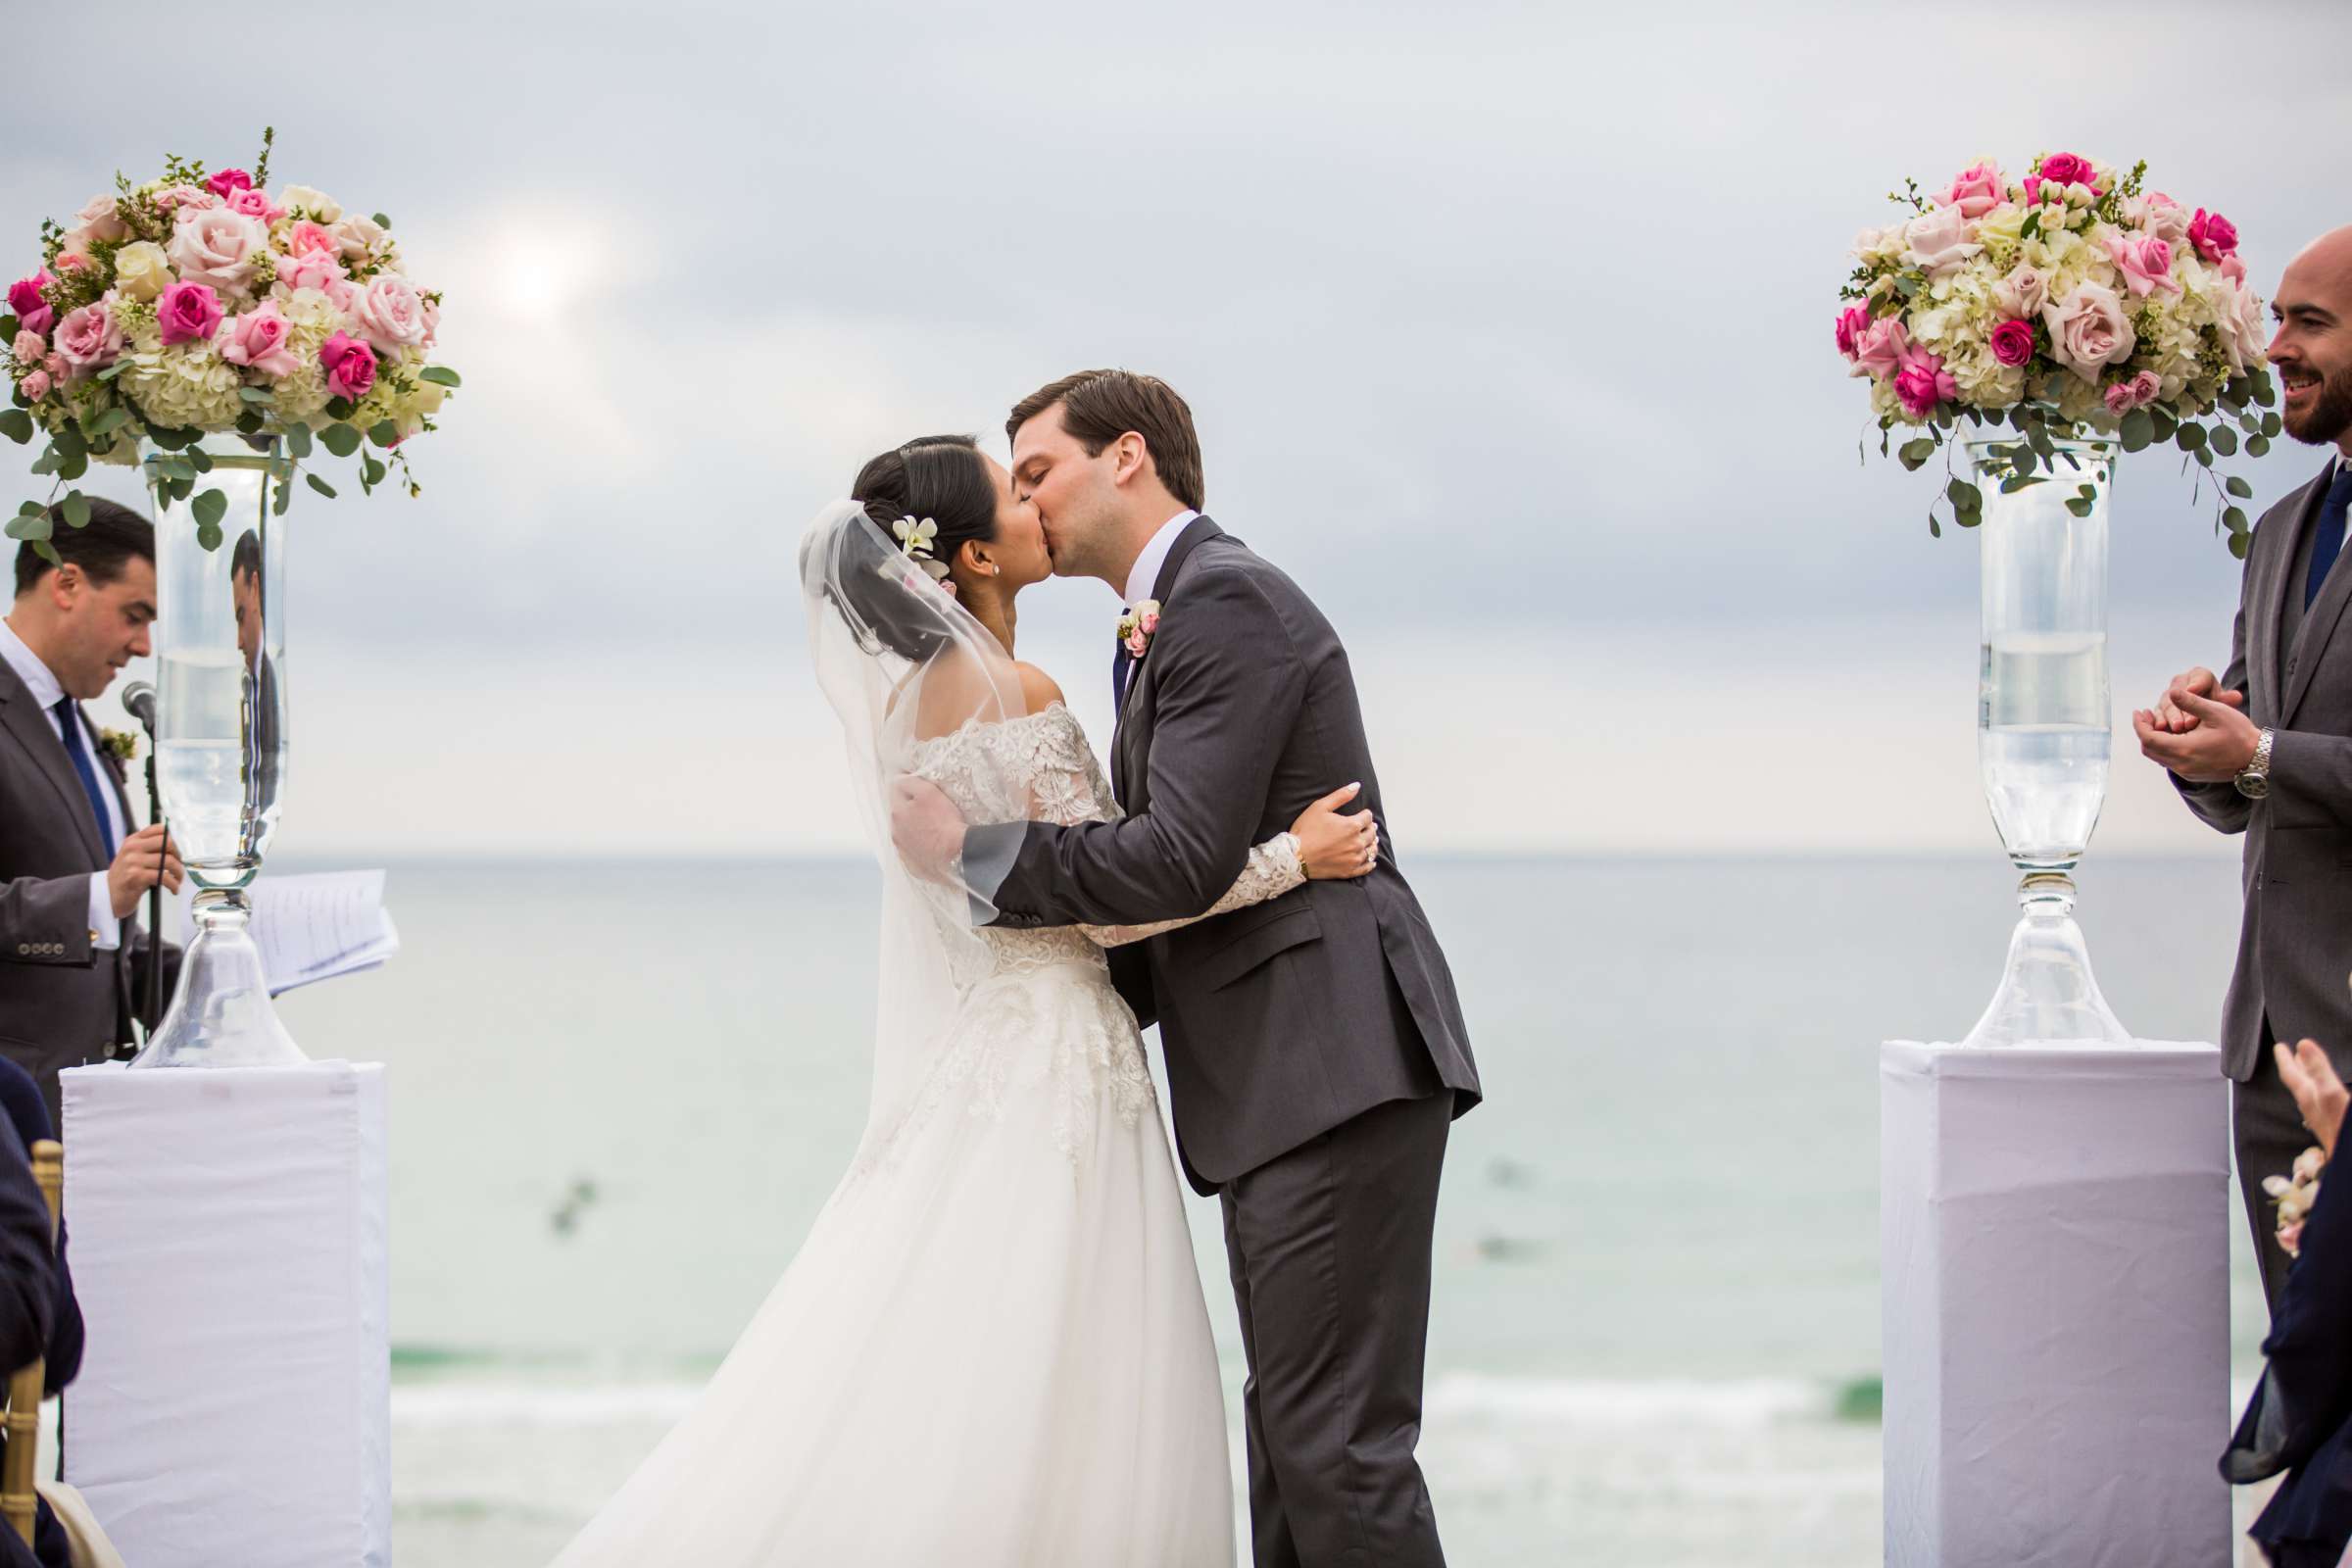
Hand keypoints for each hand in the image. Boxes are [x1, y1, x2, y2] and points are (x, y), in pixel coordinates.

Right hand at [106, 824, 181, 919]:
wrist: (110, 896)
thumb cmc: (127, 877)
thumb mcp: (134, 857)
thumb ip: (150, 849)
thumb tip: (177, 847)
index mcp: (133, 840)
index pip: (158, 829)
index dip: (173, 839)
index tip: (177, 852)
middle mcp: (132, 848)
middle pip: (167, 843)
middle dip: (179, 856)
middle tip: (179, 867)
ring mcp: (133, 861)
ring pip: (168, 861)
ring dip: (179, 872)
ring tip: (178, 880)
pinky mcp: (136, 876)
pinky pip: (164, 877)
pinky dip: (173, 884)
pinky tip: (174, 889)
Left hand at [888, 775, 965, 881]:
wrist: (957, 856)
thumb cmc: (945, 822)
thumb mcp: (929, 793)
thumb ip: (910, 782)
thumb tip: (898, 778)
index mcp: (897, 813)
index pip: (896, 790)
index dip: (909, 786)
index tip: (922, 788)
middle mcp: (895, 832)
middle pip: (900, 814)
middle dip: (910, 809)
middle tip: (931, 810)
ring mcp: (903, 852)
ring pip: (905, 834)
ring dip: (914, 829)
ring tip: (933, 830)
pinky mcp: (913, 867)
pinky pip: (913, 852)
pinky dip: (919, 848)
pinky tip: (933, 846)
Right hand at [1292, 783, 1378, 879]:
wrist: (1295, 857)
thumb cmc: (1305, 830)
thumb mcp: (1320, 807)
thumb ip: (1341, 795)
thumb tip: (1357, 785)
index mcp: (1352, 826)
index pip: (1368, 817)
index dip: (1365, 814)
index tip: (1362, 814)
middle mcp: (1357, 842)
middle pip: (1372, 833)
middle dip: (1370, 828)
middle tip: (1368, 827)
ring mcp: (1354, 858)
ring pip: (1371, 850)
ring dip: (1372, 844)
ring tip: (1371, 841)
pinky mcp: (1349, 871)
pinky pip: (1366, 868)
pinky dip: (1370, 863)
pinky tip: (1371, 861)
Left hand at [2132, 688, 2259, 781]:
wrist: (2258, 759)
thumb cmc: (2239, 734)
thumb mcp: (2216, 712)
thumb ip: (2191, 702)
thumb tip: (2171, 692)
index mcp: (2183, 749)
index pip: (2148, 738)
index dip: (2140, 724)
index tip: (2138, 711)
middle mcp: (2181, 765)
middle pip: (2149, 749)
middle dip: (2144, 731)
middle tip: (2146, 714)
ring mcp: (2187, 772)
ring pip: (2158, 757)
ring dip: (2154, 740)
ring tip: (2158, 722)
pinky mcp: (2193, 775)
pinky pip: (2169, 762)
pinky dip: (2164, 748)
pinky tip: (2173, 734)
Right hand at [2150, 666, 2240, 733]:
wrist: (2211, 728)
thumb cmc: (2221, 715)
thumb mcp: (2224, 708)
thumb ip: (2226, 701)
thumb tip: (2235, 697)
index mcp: (2199, 676)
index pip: (2199, 676)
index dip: (2195, 683)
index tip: (2193, 690)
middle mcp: (2181, 684)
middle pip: (2177, 690)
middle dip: (2182, 706)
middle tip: (2189, 719)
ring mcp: (2168, 698)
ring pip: (2165, 703)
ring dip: (2170, 716)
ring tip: (2178, 727)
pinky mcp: (2159, 711)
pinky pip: (2156, 715)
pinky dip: (2158, 721)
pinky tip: (2161, 728)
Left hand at [2278, 1038, 2347, 1160]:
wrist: (2347, 1161)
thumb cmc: (2341, 1127)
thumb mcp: (2331, 1093)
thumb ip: (2318, 1070)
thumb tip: (2302, 1044)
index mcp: (2308, 1096)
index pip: (2290, 1073)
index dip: (2285, 1058)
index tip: (2279, 1046)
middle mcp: (2311, 1107)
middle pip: (2298, 1082)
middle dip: (2295, 1067)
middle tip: (2291, 1054)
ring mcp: (2321, 1118)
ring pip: (2309, 1093)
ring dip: (2307, 1079)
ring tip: (2306, 1070)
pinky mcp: (2331, 1125)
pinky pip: (2320, 1104)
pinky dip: (2319, 1093)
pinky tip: (2325, 1097)